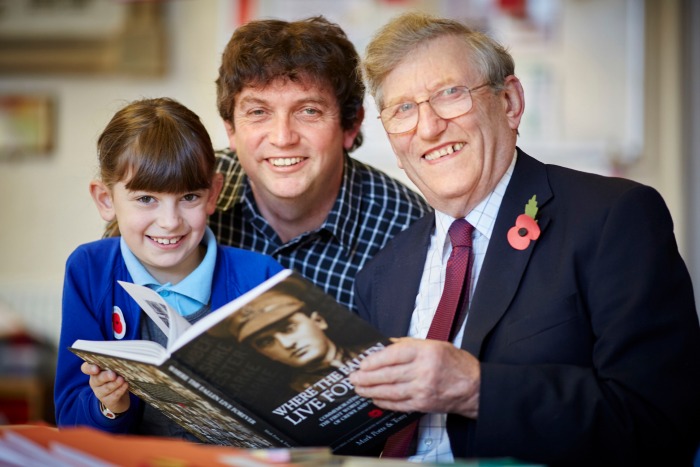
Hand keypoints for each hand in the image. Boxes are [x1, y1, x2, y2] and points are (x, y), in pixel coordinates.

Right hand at [81, 362, 130, 413]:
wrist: (120, 398)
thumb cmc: (116, 378)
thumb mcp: (114, 369)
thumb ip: (114, 364)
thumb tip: (121, 358)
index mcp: (94, 372)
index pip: (86, 368)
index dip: (89, 368)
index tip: (96, 369)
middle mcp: (95, 382)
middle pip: (97, 379)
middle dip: (106, 376)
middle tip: (113, 375)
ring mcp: (100, 392)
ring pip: (106, 388)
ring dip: (114, 384)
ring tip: (121, 380)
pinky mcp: (107, 400)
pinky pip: (113, 395)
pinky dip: (120, 390)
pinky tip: (125, 385)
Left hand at [349, 337, 479, 417]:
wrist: (474, 387)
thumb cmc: (454, 362)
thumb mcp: (433, 344)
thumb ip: (408, 345)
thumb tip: (385, 346)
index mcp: (425, 352)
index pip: (393, 355)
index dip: (374, 360)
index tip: (362, 363)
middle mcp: (423, 371)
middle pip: (388, 375)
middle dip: (367, 377)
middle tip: (353, 378)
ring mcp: (423, 389)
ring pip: (390, 391)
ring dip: (371, 391)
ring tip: (359, 388)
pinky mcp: (423, 404)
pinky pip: (398, 404)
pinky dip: (384, 402)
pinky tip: (375, 398)